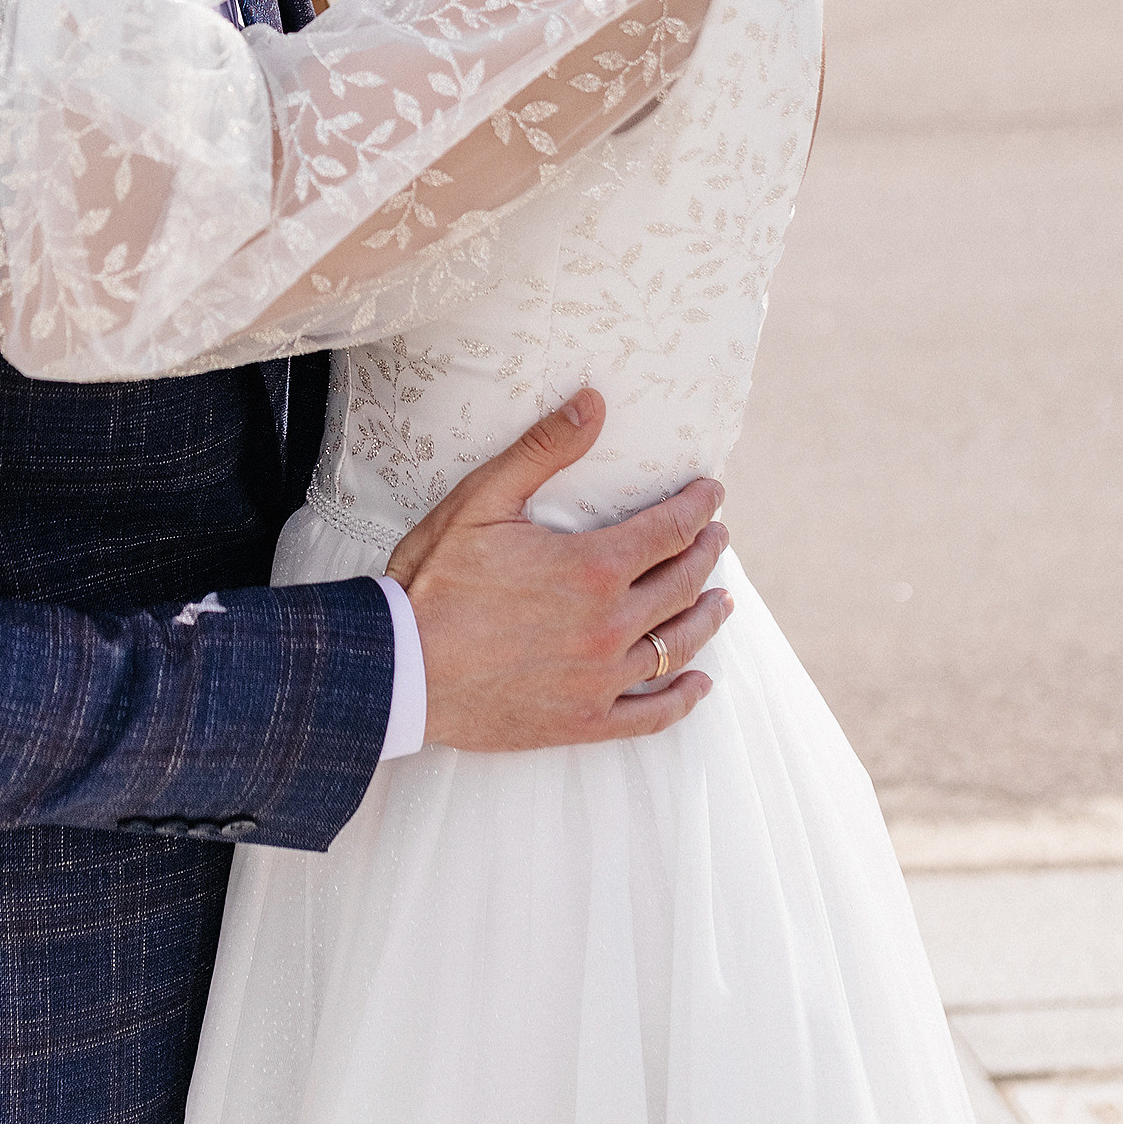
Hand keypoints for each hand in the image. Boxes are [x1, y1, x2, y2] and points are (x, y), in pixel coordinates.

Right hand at [386, 391, 730, 748]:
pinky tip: (699, 684)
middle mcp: (610, 625)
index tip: (712, 493)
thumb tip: (593, 403)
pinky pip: (652, 714)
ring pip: (678, 646)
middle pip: (682, 584)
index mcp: (593, 568)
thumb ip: (544, 450)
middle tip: (718, 536)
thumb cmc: (434, 580)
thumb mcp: (483, 499)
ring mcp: (601, 678)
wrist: (399, 668)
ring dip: (707, 618)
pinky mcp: (584, 720)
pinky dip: (683, 698)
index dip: (698, 507)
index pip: (670, 530)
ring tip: (722, 600)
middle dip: (707, 553)